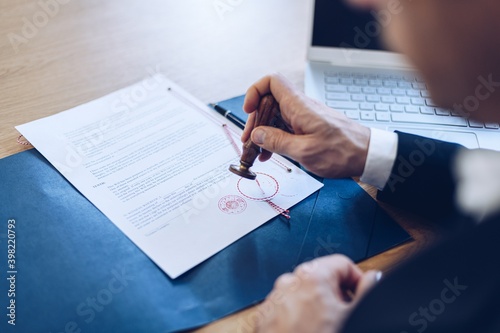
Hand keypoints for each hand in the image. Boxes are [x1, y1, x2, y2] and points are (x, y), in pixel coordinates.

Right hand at [242, 74, 370, 177]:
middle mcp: (300, 107)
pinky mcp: (308, 127)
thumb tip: (257, 134)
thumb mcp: (305, 151)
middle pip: (268, 102)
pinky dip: (275, 138)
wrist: (368, 154)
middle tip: (249, 141)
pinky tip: (270, 153)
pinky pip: (285, 127)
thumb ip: (277, 142)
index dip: (255, 91)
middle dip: (255, 120)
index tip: (248, 110)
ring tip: (257, 152)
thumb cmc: (343, 151)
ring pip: (275, 116)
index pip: (271, 82)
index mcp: (299, 106)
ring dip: (263, 132)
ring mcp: (304, 117)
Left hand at [255, 255, 380, 332]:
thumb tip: (373, 277)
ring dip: (317, 308)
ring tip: (325, 329)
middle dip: (337, 296)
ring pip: (304, 295)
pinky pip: (287, 309)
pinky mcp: (265, 317)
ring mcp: (274, 300)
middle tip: (344, 318)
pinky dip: (298, 317)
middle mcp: (288, 282)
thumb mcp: (354, 316)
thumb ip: (368, 290)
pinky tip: (307, 332)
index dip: (357, 282)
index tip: (361, 297)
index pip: (343, 264)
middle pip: (322, 279)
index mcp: (312, 275)